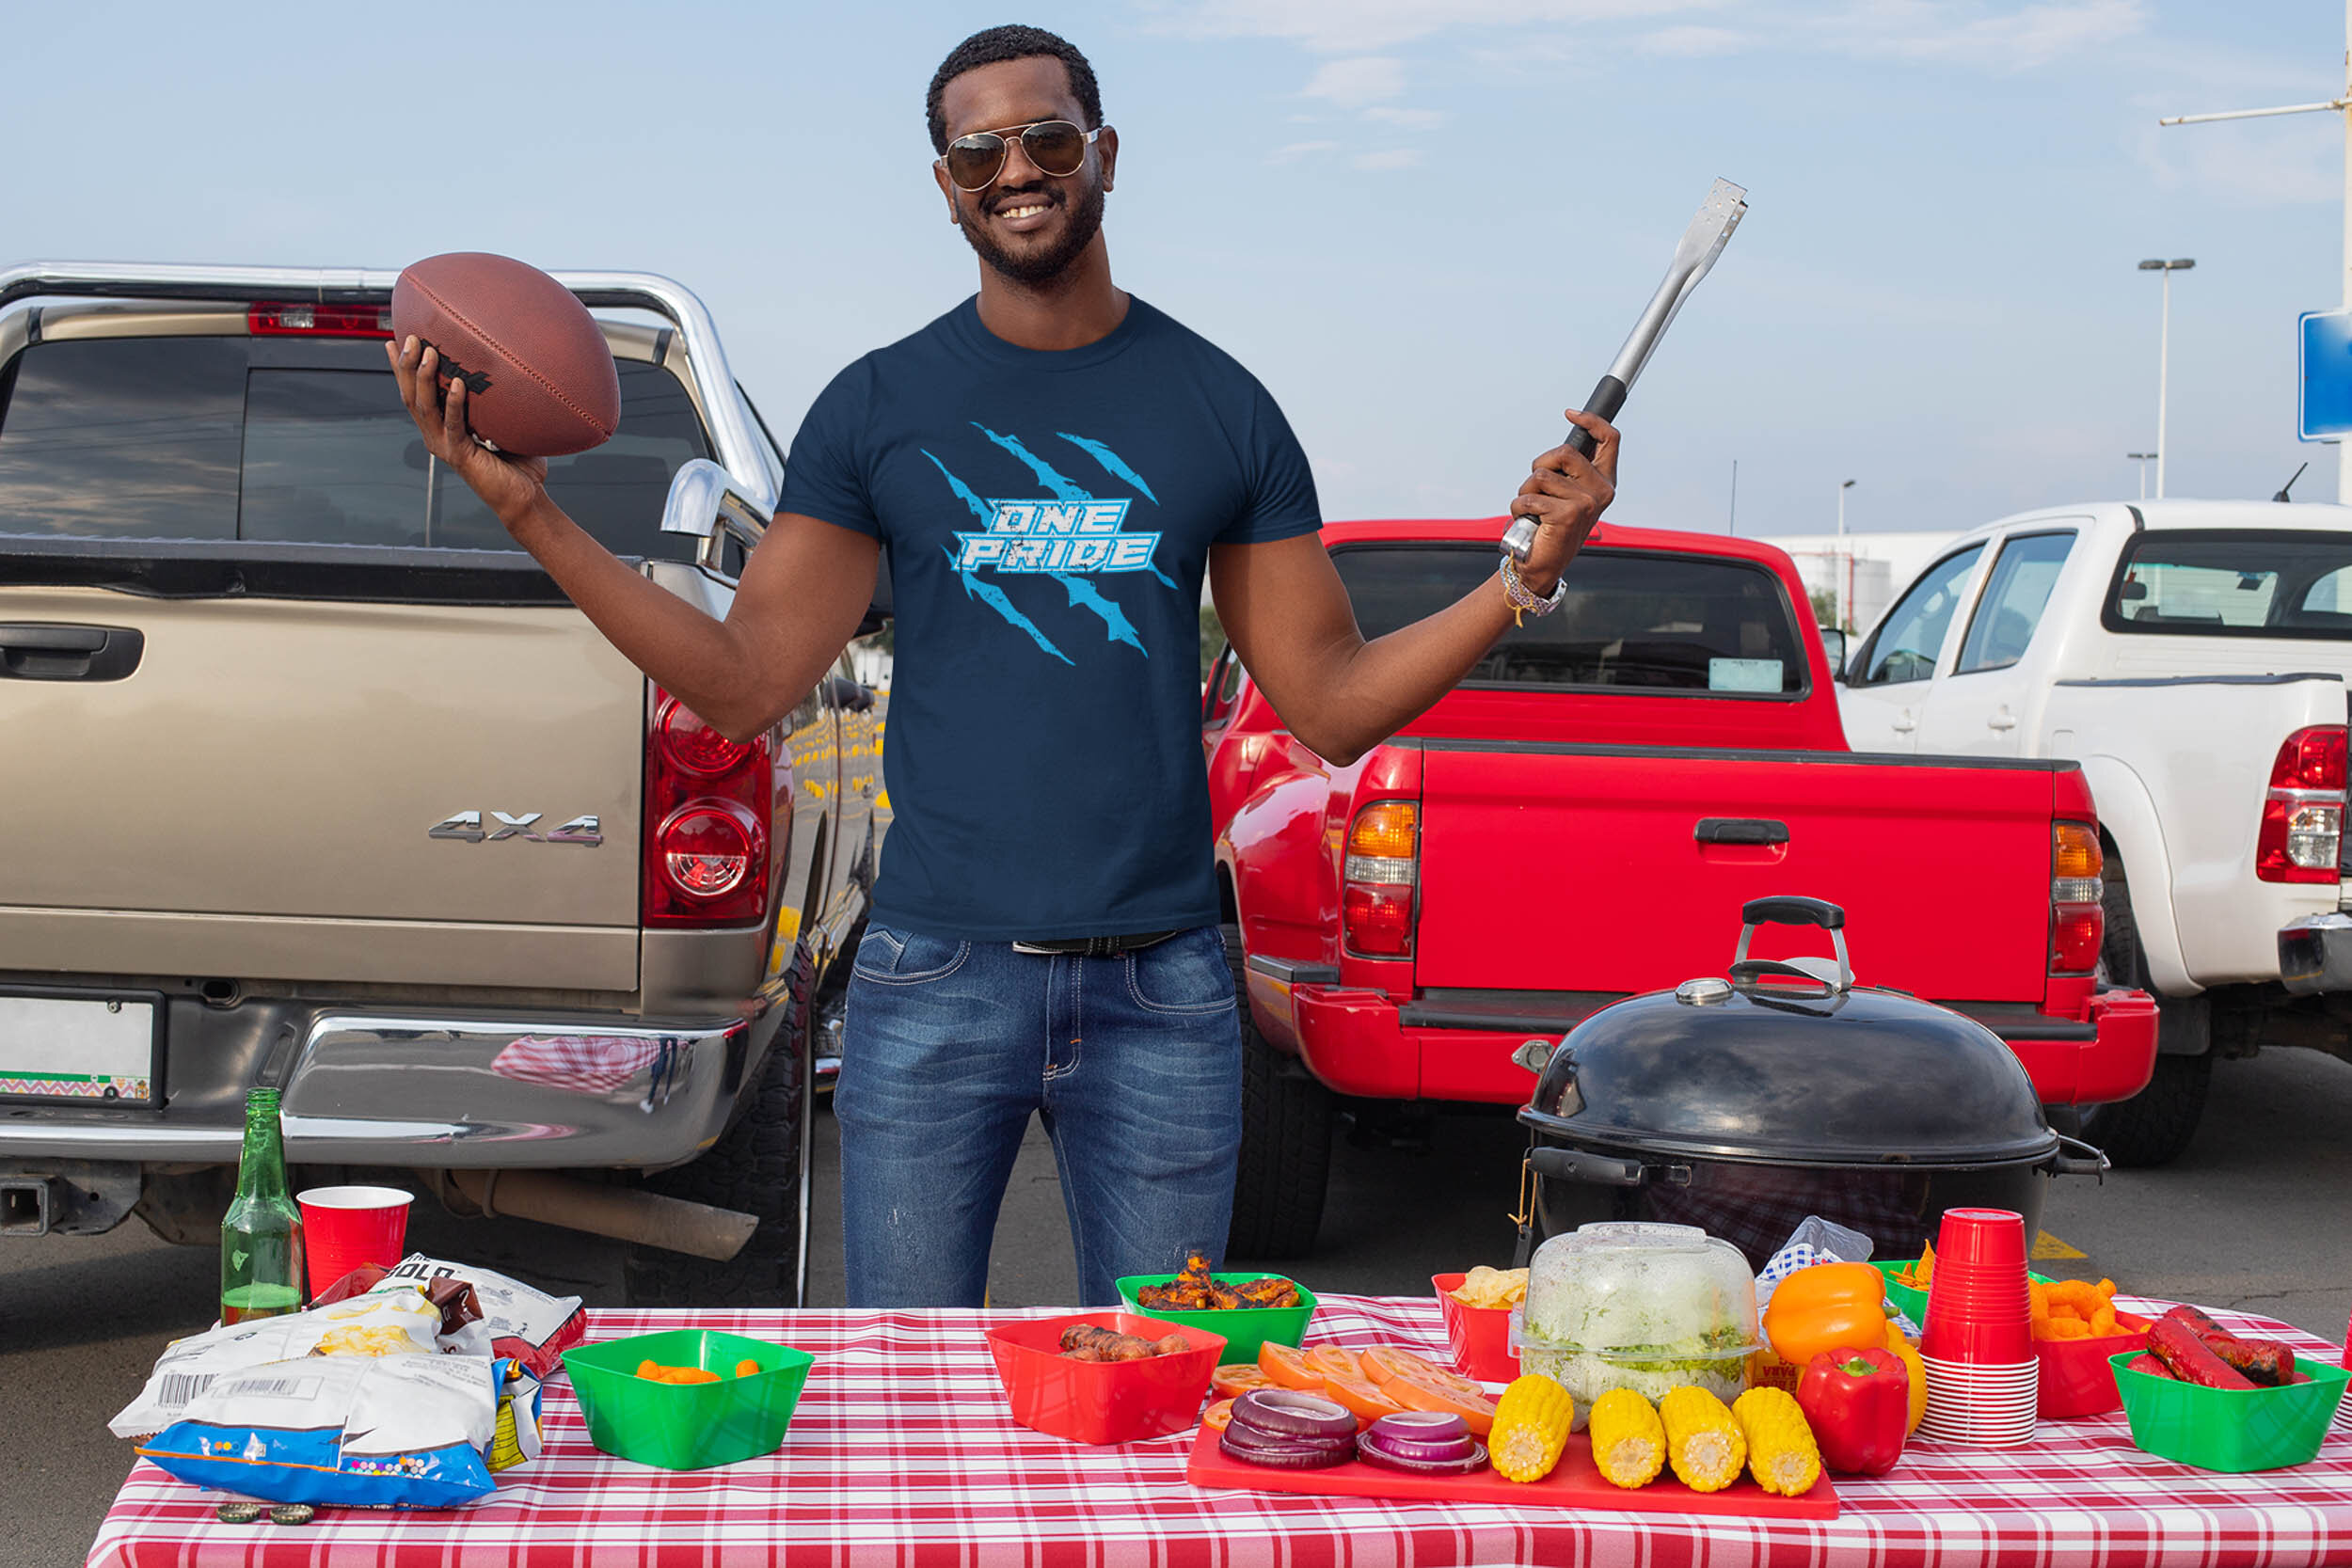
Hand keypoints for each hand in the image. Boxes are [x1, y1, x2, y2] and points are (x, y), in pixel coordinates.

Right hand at [387, 335, 548, 527]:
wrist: (524, 498)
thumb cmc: (518, 463)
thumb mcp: (503, 425)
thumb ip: (498, 402)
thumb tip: (509, 370)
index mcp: (441, 428)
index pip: (414, 394)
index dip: (401, 369)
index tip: (392, 342)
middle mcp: (436, 436)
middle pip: (411, 396)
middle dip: (406, 366)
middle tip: (408, 337)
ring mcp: (446, 446)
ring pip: (424, 407)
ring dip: (424, 379)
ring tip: (428, 353)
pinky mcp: (461, 455)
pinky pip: (454, 424)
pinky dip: (454, 403)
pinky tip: (456, 383)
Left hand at [1509, 408, 1618, 590]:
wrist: (1542, 564)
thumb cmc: (1548, 525)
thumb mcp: (1563, 492)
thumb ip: (1568, 469)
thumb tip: (1569, 436)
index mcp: (1604, 481)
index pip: (1610, 439)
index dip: (1591, 421)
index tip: (1570, 414)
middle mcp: (1601, 491)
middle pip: (1564, 452)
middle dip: (1539, 465)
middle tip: (1537, 488)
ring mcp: (1587, 502)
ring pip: (1541, 474)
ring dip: (1525, 490)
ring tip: (1533, 510)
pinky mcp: (1568, 514)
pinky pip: (1529, 496)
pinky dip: (1519, 507)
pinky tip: (1528, 521)